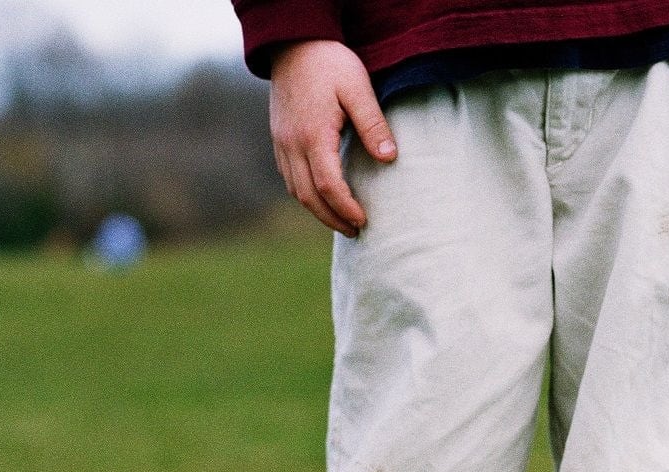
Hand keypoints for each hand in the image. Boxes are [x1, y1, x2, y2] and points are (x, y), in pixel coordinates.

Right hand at [269, 40, 396, 236]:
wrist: (294, 43)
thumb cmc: (330, 63)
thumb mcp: (359, 89)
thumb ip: (373, 125)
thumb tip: (389, 159)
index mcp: (313, 135)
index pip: (328, 185)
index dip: (346, 208)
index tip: (364, 222)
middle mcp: (292, 143)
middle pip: (308, 196)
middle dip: (332, 219)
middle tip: (356, 232)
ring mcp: (281, 142)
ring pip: (295, 189)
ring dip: (317, 210)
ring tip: (341, 221)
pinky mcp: (279, 138)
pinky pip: (288, 176)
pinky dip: (305, 194)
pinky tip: (323, 197)